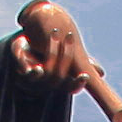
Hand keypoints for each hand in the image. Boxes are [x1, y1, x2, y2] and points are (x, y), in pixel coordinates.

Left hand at [15, 0, 121, 121]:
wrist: (23, 51)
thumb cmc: (47, 56)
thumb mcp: (64, 59)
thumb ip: (80, 63)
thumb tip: (101, 73)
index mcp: (59, 82)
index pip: (71, 88)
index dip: (77, 84)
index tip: (85, 76)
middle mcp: (47, 83)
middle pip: (59, 75)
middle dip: (66, 56)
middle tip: (70, 36)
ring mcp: (33, 79)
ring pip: (46, 71)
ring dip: (52, 52)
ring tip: (55, 33)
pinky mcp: (20, 70)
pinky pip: (26, 71)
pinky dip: (32, 69)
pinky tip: (37, 66)